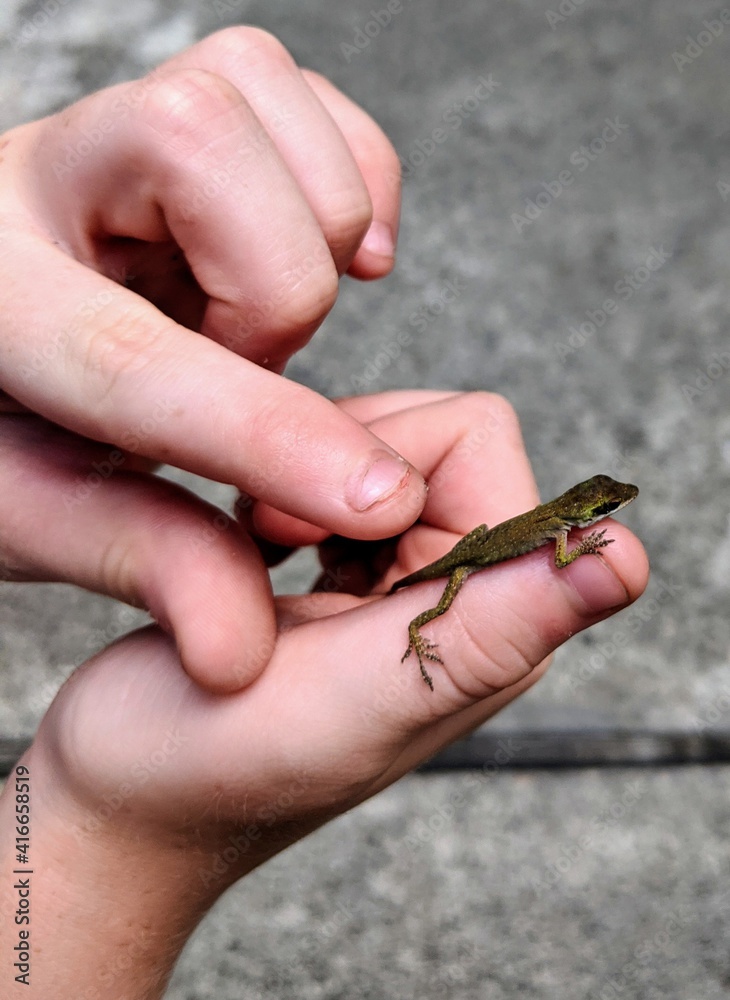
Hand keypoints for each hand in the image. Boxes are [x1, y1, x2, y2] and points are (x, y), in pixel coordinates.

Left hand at [0, 28, 425, 689]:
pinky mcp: (194, 101)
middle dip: (274, 296)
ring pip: (267, 102)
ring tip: (258, 321)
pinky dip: (353, 184)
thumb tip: (241, 653)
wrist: (0, 329)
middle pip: (200, 150)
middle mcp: (43, 172)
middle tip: (245, 368)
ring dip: (312, 241)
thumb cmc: (0, 420)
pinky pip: (308, 97)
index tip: (375, 500)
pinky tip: (313, 256)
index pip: (132, 359)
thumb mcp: (39, 511)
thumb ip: (147, 565)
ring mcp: (117, 120)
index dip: (264, 432)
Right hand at [0, 392, 648, 997]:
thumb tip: (626, 560)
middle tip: (278, 543)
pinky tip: (266, 558)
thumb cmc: (202, 767)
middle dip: (340, 467)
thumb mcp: (349, 701)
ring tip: (267, 554)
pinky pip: (342, 482)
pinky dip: (294, 496)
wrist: (117, 800)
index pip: (479, 444)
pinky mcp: (358, 581)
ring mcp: (410, 589)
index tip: (309, 530)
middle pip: (431, 438)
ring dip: (311, 481)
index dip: (385, 458)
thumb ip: (492, 632)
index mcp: (490, 624)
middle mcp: (466, 601)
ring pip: (381, 450)